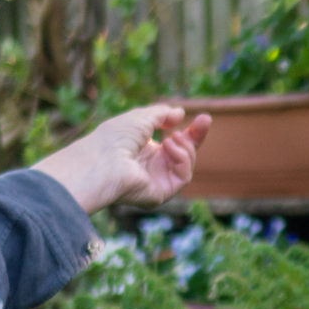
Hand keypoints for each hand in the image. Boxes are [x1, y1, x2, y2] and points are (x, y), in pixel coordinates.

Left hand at [30, 103, 209, 213]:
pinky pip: (183, 176)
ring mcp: (156, 182)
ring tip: (171, 136)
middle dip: (195, 137)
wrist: (102, 161)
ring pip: (186, 165)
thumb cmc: (113, 138)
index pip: (172, 142)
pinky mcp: (160, 194)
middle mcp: (150, 168)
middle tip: (205, 120)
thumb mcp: (141, 117)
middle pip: (183, 155)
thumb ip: (162, 114)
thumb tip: (179, 113)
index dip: (189, 131)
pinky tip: (167, 147)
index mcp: (143, 151)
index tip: (202, 117)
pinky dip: (181, 158)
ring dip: (185, 146)